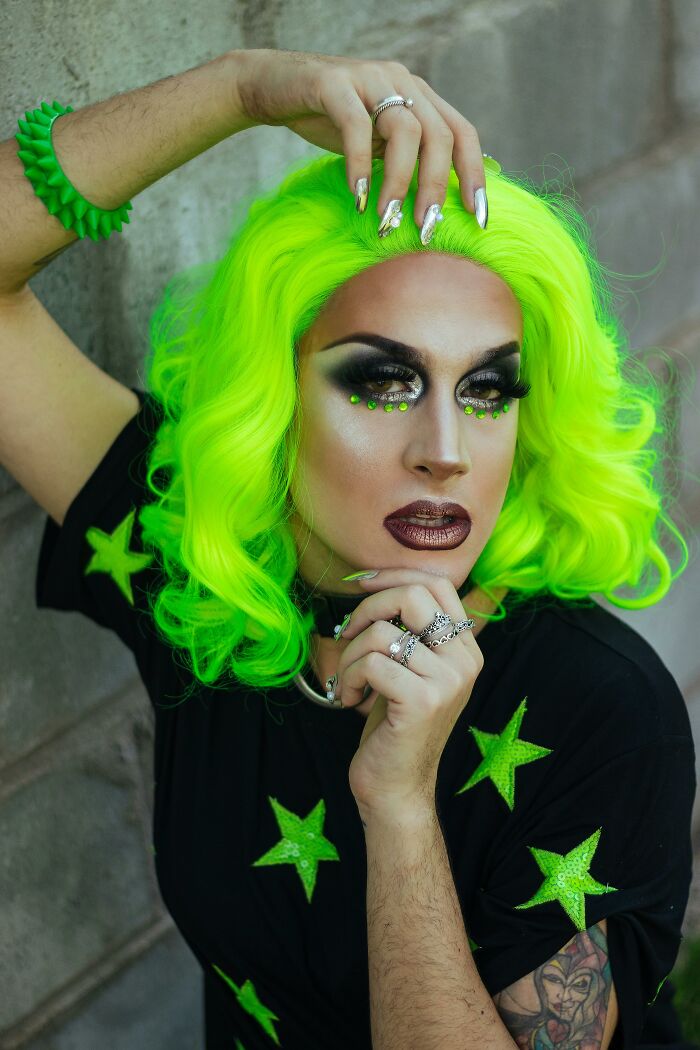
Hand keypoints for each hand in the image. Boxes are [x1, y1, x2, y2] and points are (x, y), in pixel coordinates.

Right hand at [230, 47, 484, 223]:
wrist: (273, 86)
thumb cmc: (328, 120)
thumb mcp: (377, 140)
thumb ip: (406, 158)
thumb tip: (435, 206)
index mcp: (419, 94)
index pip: (462, 133)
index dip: (473, 176)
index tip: (476, 219)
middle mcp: (402, 80)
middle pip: (439, 136)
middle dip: (435, 188)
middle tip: (424, 229)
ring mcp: (370, 78)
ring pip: (405, 130)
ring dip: (400, 183)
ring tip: (387, 219)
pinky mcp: (333, 83)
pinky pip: (356, 126)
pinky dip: (360, 166)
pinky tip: (358, 197)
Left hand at [335, 568, 483, 821]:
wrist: (397, 788)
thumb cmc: (393, 724)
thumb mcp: (409, 669)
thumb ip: (409, 629)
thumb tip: (377, 582)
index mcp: (466, 648)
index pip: (437, 584)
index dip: (394, 576)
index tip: (360, 585)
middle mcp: (465, 661)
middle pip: (413, 595)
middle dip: (368, 607)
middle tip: (347, 634)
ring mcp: (448, 681)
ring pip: (383, 633)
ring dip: (350, 654)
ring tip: (348, 679)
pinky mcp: (423, 701)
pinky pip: (372, 663)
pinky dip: (349, 678)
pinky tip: (349, 698)